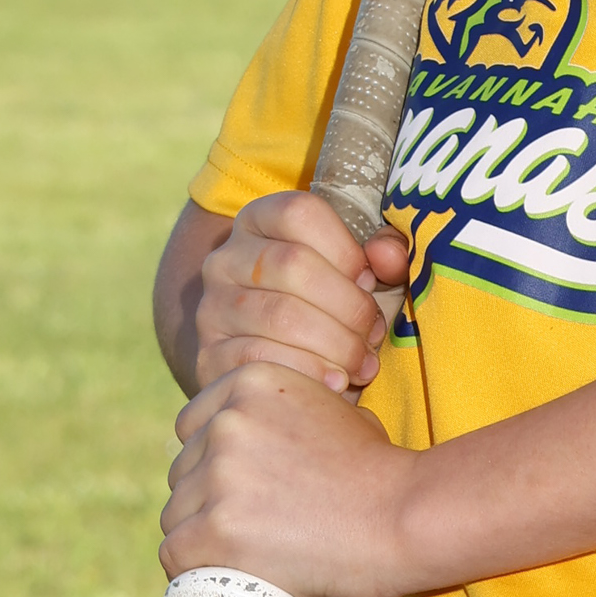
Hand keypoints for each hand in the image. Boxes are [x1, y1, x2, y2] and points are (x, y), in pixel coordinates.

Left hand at [161, 361, 421, 596]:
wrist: (404, 517)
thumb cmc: (379, 473)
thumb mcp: (335, 412)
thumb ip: (288, 416)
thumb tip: (265, 440)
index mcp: (252, 383)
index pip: (192, 425)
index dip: (208, 459)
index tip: (235, 489)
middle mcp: (227, 422)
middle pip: (183, 472)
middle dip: (206, 501)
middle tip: (248, 530)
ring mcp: (218, 475)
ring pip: (177, 516)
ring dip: (201, 538)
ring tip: (244, 557)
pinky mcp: (215, 528)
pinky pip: (176, 556)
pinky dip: (195, 572)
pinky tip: (222, 577)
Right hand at [192, 191, 408, 400]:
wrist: (275, 366)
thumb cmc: (330, 310)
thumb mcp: (360, 274)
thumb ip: (386, 254)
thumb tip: (386, 256)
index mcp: (260, 222)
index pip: (300, 212)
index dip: (344, 248)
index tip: (369, 280)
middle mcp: (225, 259)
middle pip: (292, 264)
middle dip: (348, 305)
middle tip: (374, 335)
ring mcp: (212, 308)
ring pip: (279, 314)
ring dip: (335, 344)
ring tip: (362, 365)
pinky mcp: (209, 356)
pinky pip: (260, 359)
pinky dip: (308, 372)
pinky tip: (335, 384)